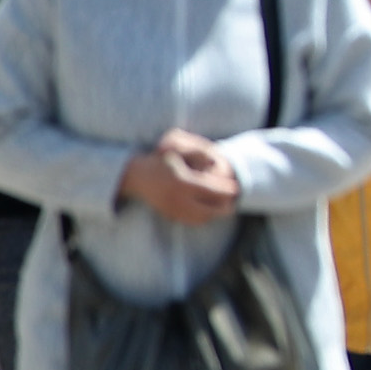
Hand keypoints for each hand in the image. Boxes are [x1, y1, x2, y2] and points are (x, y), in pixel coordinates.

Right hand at [120, 131, 239, 224]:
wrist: (133, 175)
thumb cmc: (159, 159)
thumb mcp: (177, 148)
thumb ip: (198, 152)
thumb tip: (215, 162)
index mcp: (181, 182)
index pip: (212, 191)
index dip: (227, 191)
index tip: (237, 189)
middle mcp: (176, 199)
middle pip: (209, 211)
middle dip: (224, 207)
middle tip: (233, 201)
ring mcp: (171, 209)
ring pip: (201, 219)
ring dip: (215, 214)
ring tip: (224, 205)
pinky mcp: (168, 215)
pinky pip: (191, 221)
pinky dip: (203, 217)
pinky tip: (209, 209)